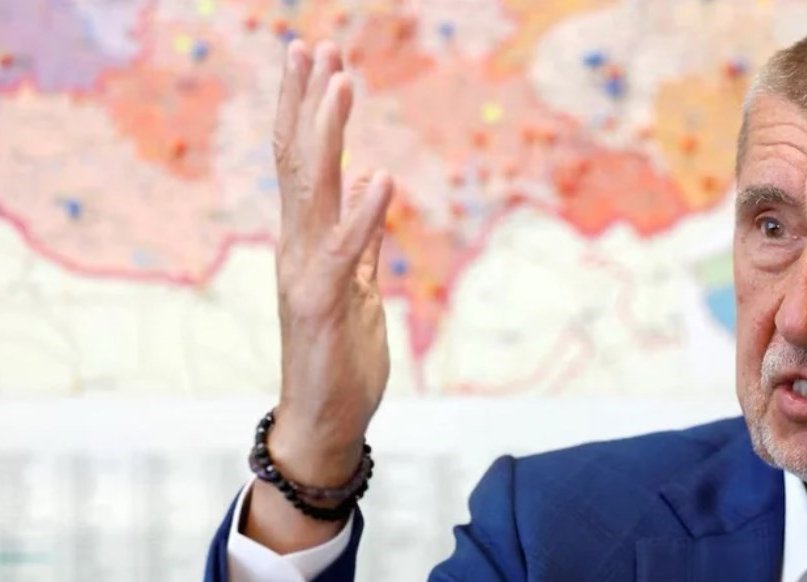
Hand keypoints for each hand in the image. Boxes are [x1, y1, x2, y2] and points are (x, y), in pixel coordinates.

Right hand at [271, 38, 392, 492]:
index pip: (305, 163)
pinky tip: (379, 176)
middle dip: (306, 103)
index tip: (320, 60)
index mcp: (309, 240)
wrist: (326, 422)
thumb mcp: (359, 285)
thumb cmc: (341, 356)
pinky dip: (362, 213)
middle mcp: (299, 248)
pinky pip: (345, 252)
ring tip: (341, 85)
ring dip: (328, 137)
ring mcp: (306, 275)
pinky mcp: (323, 307)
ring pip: (313, 193)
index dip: (310, 111)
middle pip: (299, 162)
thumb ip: (363, 234)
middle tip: (313, 46)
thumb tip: (369, 181)